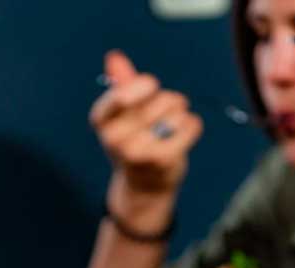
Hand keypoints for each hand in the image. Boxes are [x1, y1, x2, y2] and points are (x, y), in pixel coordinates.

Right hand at [90, 50, 202, 233]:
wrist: (143, 184)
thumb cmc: (133, 139)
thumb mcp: (123, 112)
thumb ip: (121, 83)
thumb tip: (114, 57)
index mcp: (102, 120)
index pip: (121, 94)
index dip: (143, 86)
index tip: (152, 85)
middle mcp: (114, 138)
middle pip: (159, 99)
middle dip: (169, 99)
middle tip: (166, 112)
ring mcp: (137, 152)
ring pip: (176, 112)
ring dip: (181, 113)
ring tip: (173, 125)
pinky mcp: (162, 160)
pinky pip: (189, 125)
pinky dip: (193, 125)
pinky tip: (186, 132)